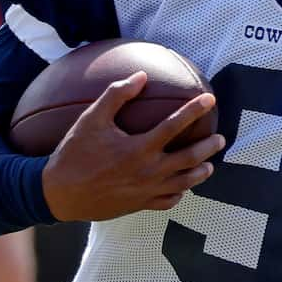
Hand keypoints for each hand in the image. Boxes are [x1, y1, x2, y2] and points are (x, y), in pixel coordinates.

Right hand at [40, 75, 225, 222]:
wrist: (61, 194)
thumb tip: (141, 76)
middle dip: (208, 147)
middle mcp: (148, 171)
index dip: (194, 110)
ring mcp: (147, 191)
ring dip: (200, 173)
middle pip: (189, 158)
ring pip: (184, 183)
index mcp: (139, 148)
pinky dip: (179, 194)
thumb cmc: (74, 153)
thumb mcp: (91, 119)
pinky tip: (183, 188)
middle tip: (220, 139)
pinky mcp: (140, 205)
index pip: (175, 125)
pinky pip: (168, 201)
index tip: (210, 100)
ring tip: (210, 165)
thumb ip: (117, 95)